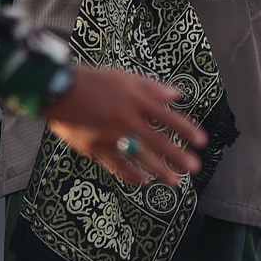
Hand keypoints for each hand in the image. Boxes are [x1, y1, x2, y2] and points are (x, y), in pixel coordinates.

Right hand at [45, 66, 206, 186]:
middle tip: (195, 167)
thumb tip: (176, 96)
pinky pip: (118, 165)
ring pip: (141, 157)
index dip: (186, 130)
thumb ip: (151, 88)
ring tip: (176, 182)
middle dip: (178, 155)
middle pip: (158, 141)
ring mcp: (111, 136)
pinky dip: (132, 175)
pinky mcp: (96, 148)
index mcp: (135, 100)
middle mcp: (126, 119)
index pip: (167, 118)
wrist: (59, 91)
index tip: (201, 141)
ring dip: (160, 170)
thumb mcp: (124, 78)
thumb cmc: (93, 81)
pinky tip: (145, 181)